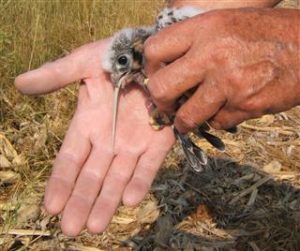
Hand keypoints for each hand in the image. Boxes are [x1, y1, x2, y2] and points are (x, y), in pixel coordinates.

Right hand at [15, 40, 174, 235]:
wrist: (154, 54)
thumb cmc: (118, 55)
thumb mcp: (84, 62)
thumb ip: (56, 75)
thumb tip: (19, 83)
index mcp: (89, 123)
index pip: (71, 159)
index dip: (61, 182)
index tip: (51, 207)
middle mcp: (110, 139)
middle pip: (92, 176)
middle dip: (82, 201)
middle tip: (72, 229)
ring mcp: (134, 142)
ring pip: (118, 177)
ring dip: (107, 200)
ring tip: (96, 226)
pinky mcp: (159, 140)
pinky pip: (149, 164)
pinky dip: (140, 181)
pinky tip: (130, 200)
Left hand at [145, 8, 299, 132]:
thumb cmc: (262, 33)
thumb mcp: (223, 23)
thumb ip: (192, 43)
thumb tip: (165, 69)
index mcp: (204, 28)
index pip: (154, 50)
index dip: (150, 69)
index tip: (156, 78)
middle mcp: (212, 55)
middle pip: (162, 88)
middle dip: (161, 103)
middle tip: (167, 105)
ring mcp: (229, 83)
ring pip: (187, 116)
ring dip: (185, 121)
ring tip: (188, 118)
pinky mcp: (245, 105)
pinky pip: (216, 122)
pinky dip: (217, 120)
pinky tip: (227, 107)